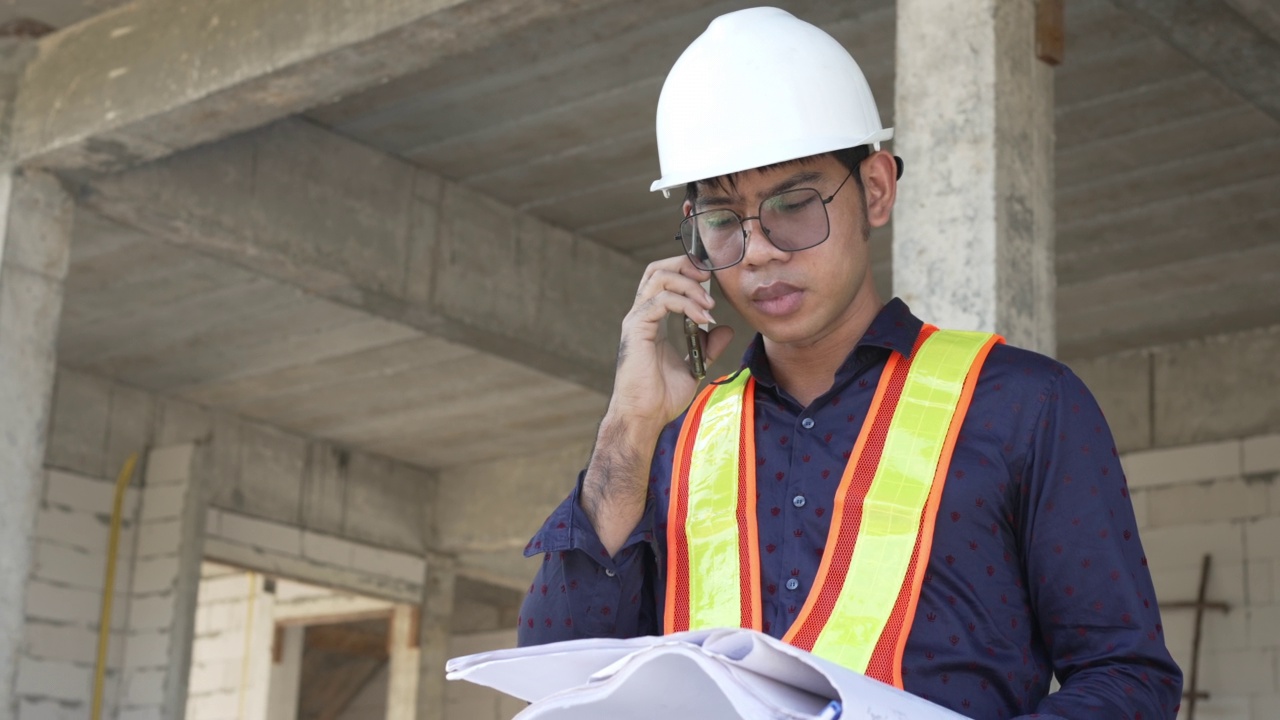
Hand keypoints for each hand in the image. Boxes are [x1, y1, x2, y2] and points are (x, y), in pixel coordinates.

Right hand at [608, 256, 735, 431]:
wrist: (645, 416)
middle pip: (657, 269)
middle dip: (685, 266)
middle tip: (710, 278)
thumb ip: (707, 346)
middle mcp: (642, 314)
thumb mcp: (694, 366)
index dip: (687, 273)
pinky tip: (703, 318)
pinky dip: (686, 304)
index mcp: (653, 320)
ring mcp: (637, 319)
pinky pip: (661, 301)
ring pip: (659, 278)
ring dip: (690, 286)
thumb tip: (725, 329)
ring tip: (709, 305)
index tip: (712, 284)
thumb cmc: (662, 396)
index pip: (665, 280)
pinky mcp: (636, 328)